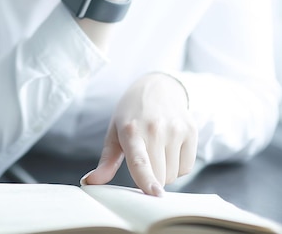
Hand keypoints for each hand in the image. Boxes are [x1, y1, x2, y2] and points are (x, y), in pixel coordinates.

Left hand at [82, 73, 197, 195]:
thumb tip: (89, 182)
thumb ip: (106, 161)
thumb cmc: (131, 114)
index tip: (154, 194)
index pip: (139, 160)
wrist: (157, 87)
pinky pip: (187, 167)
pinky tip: (170, 148)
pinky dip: (178, 166)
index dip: (146, 179)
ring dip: (165, 172)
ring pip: (173, 174)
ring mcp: (175, 129)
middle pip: (159, 175)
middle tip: (144, 160)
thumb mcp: (114, 132)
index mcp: (131, 130)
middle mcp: (155, 128)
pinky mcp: (191, 130)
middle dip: (151, 178)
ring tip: (156, 151)